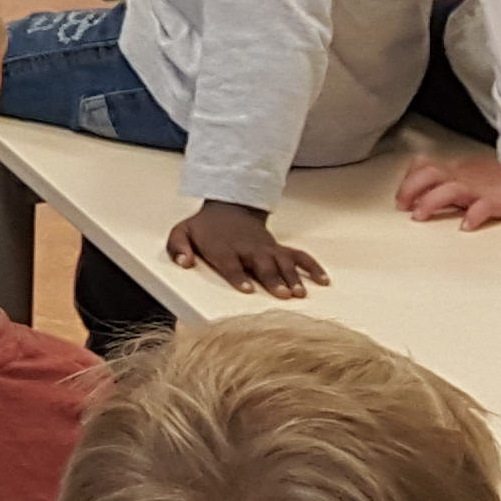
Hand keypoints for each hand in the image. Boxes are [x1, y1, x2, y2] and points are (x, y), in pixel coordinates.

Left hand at [165, 200, 324, 296]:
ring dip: (293, 277)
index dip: (238, 276)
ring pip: (282, 262)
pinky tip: (323, 281)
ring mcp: (266, 249)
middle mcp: (248, 250)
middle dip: (272, 279)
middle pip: (262, 265)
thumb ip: (177, 247)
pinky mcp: (278, 248)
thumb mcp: (182, 232)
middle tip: (281, 294)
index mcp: (224, 249)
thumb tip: (184, 262)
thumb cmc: (205, 227)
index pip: (231, 264)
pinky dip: (312, 266)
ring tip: (300, 293)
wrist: (229, 206)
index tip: (246, 288)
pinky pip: (299, 255)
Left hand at [395, 153, 500, 228]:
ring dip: (430, 202)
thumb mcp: (475, 173)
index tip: (401, 196)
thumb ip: (454, 179)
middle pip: (429, 175)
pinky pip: (482, 208)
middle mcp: (464, 177)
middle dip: (410, 190)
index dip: (408, 180)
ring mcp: (480, 189)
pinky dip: (472, 216)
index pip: (425, 167)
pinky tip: (466, 225)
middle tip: (403, 206)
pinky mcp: (498, 201)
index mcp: (459, 170)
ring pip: (449, 190)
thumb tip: (431, 189)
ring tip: (420, 216)